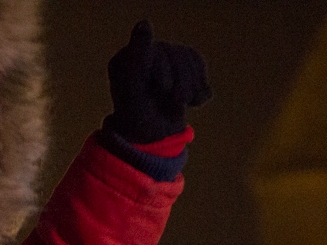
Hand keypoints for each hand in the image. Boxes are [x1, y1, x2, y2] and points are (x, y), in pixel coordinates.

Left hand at [106, 20, 211, 143]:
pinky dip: (200, 86)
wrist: (155, 139)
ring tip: (182, 103)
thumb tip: (144, 22)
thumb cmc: (139, 119)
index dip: (164, 71)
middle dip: (180, 81)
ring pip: (188, 59)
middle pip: (175, 54)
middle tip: (174, 101)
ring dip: (191, 86)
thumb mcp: (135, 91)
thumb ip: (139, 57)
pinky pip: (198, 64)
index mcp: (127, 58)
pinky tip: (193, 101)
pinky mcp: (181, 66)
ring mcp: (163, 58)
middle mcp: (144, 53)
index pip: (155, 51)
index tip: (162, 88)